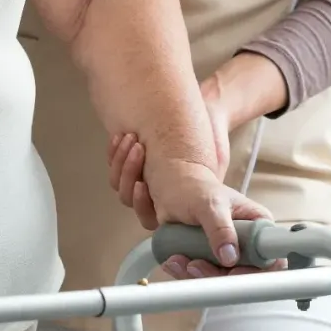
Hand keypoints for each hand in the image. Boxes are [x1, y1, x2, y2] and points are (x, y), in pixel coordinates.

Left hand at [107, 95, 229, 225]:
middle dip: (129, 173)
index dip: (141, 203)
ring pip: (119, 181)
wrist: (206, 114)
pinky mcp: (132, 162)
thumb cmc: (213, 140)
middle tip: (139, 148)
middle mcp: (156, 194)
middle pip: (129, 197)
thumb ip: (208, 187)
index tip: (142, 184)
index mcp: (176, 203)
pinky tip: (121, 136)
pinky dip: (115, 151)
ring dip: (122, 160)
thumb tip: (200, 207)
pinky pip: (113, 165)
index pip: (148, 217)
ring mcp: (143, 178)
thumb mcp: (217, 163)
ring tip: (132, 138)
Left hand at [133, 154, 268, 272]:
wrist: (173, 189)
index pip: (271, 257)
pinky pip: (203, 278)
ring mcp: (229, 253)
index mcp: (257, 224)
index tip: (232, 270)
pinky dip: (186, 273)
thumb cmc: (195, 188)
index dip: (255, 270)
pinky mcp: (211, 261)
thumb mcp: (209, 204)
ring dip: (197, 274)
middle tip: (196, 264)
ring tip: (180, 258)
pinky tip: (176, 260)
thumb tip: (230, 255)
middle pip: (244, 274)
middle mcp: (247, 242)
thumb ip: (220, 228)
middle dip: (217, 275)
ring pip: (222, 280)